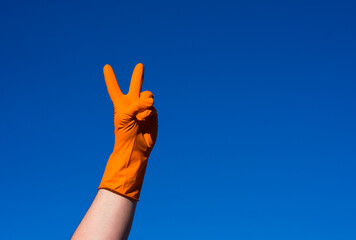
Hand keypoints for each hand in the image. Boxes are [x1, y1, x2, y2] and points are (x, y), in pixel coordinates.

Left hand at [99, 63, 157, 200]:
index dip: (111, 78)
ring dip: (145, 100)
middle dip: (138, 76)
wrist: (136, 147)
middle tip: (140, 65)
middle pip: (135, 86)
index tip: (106, 66)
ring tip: (141, 111)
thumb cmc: (125, 133)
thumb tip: (150, 101)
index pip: (114, 88)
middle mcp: (132, 104)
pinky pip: (152, 106)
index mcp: (121, 104)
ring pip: (147, 95)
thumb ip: (137, 104)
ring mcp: (143, 108)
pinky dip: (148, 111)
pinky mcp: (153, 113)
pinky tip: (144, 118)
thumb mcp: (125, 116)